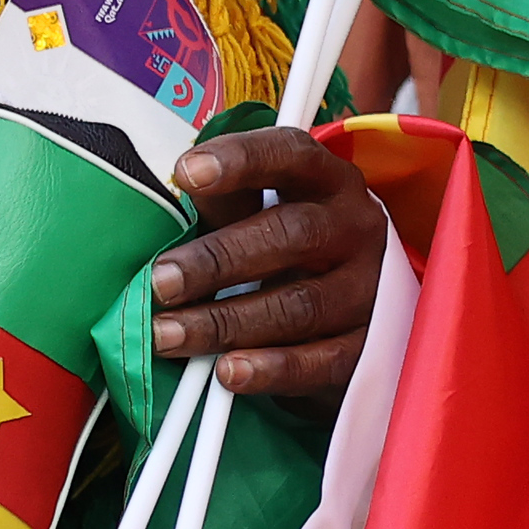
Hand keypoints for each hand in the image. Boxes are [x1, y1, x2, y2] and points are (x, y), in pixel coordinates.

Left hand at [150, 124, 387, 403]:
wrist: (359, 313)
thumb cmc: (296, 255)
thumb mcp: (266, 217)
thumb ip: (228, 204)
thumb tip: (182, 187)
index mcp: (330, 182)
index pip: (291, 155)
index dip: (241, 159)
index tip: (186, 172)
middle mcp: (357, 228)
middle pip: (293, 234)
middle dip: (219, 259)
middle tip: (161, 281)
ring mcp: (368, 289)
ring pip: (298, 305)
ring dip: (226, 322)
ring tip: (166, 336)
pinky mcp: (366, 348)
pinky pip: (319, 361)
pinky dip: (271, 369)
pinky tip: (227, 373)